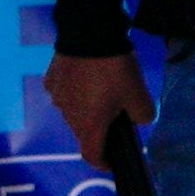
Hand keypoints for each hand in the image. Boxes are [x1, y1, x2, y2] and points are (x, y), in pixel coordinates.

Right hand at [39, 51, 149, 168]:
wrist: (89, 34)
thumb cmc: (114, 70)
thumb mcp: (138, 93)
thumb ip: (143, 115)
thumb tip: (141, 120)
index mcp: (88, 125)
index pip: (91, 155)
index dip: (103, 162)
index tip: (112, 160)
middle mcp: (67, 116)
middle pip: (84, 131)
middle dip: (100, 127)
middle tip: (117, 112)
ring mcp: (56, 97)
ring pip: (73, 110)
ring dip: (87, 106)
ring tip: (104, 87)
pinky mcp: (51, 79)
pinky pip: (65, 91)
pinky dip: (75, 89)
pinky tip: (87, 74)